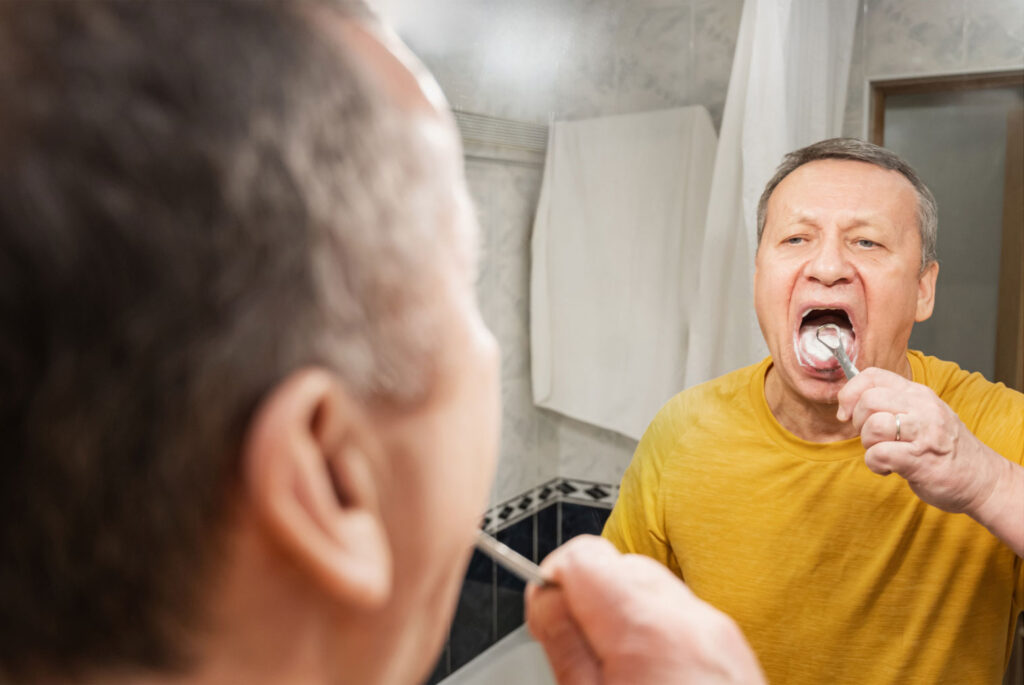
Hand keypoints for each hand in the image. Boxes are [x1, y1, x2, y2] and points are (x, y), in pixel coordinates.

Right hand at [525, 535, 764, 684]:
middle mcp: (688, 617)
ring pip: (650, 585)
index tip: (549, 619)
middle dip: (589, 597)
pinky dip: (654, 629)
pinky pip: (679, 614)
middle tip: (577, 651)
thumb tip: (545, 598)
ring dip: (621, 611)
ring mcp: (717, 630)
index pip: (583, 555)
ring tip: (614, 669)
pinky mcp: (731, 647)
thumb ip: (564, 644)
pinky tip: (647, 677)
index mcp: (645, 627)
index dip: (555, 583)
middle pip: (619, 564)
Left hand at [836, 367, 1003, 515]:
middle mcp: (923, 408)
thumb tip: (849, 401)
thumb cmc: (944, 448)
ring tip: (882, 452)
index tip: (847, 412)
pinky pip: (878, 455)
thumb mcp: (922, 414)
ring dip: (868, 444)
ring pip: (873, 426)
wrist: (982, 479)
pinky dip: (875, 465)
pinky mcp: (920, 460)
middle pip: (868, 400)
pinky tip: (888, 468)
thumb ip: (892, 403)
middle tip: (871, 437)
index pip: (872, 375)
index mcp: (919, 393)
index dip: (850, 392)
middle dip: (858, 422)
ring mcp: (924, 433)